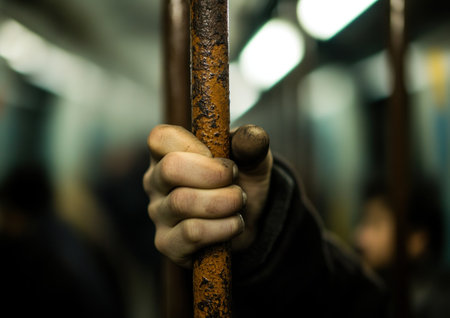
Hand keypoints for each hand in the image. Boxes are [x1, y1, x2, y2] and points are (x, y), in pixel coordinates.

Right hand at [143, 124, 271, 266]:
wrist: (250, 220)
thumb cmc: (241, 181)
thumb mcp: (251, 157)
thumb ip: (251, 143)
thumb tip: (251, 138)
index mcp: (168, 152)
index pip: (161, 137)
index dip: (193, 145)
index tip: (218, 155)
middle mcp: (156, 181)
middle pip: (170, 168)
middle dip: (214, 174)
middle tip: (234, 181)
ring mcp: (158, 214)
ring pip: (183, 202)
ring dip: (224, 202)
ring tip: (238, 202)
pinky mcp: (167, 243)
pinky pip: (192, 233)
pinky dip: (223, 227)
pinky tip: (234, 224)